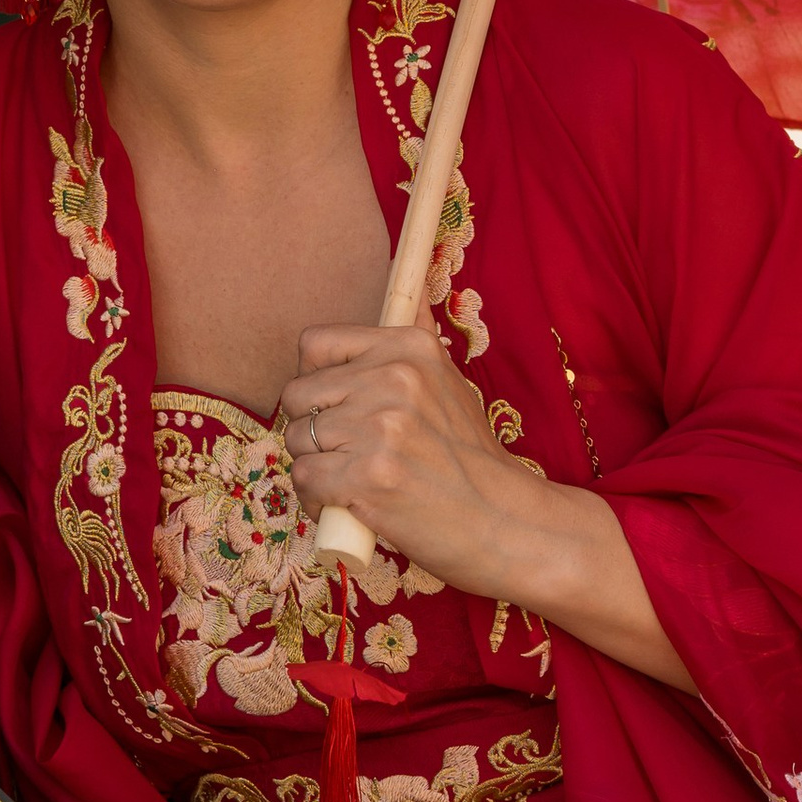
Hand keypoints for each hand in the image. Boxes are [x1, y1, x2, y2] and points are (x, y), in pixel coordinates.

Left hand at [279, 323, 545, 596]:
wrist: (506, 521)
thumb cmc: (472, 460)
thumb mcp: (449, 383)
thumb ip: (416, 344)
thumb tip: (415, 280)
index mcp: (408, 347)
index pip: (314, 344)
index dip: (314, 381)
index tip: (335, 408)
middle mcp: (393, 378)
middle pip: (295, 396)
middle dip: (308, 430)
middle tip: (344, 454)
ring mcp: (380, 427)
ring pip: (296, 441)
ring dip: (314, 468)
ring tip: (351, 482)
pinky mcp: (369, 476)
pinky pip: (305, 480)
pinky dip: (318, 500)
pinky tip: (349, 505)